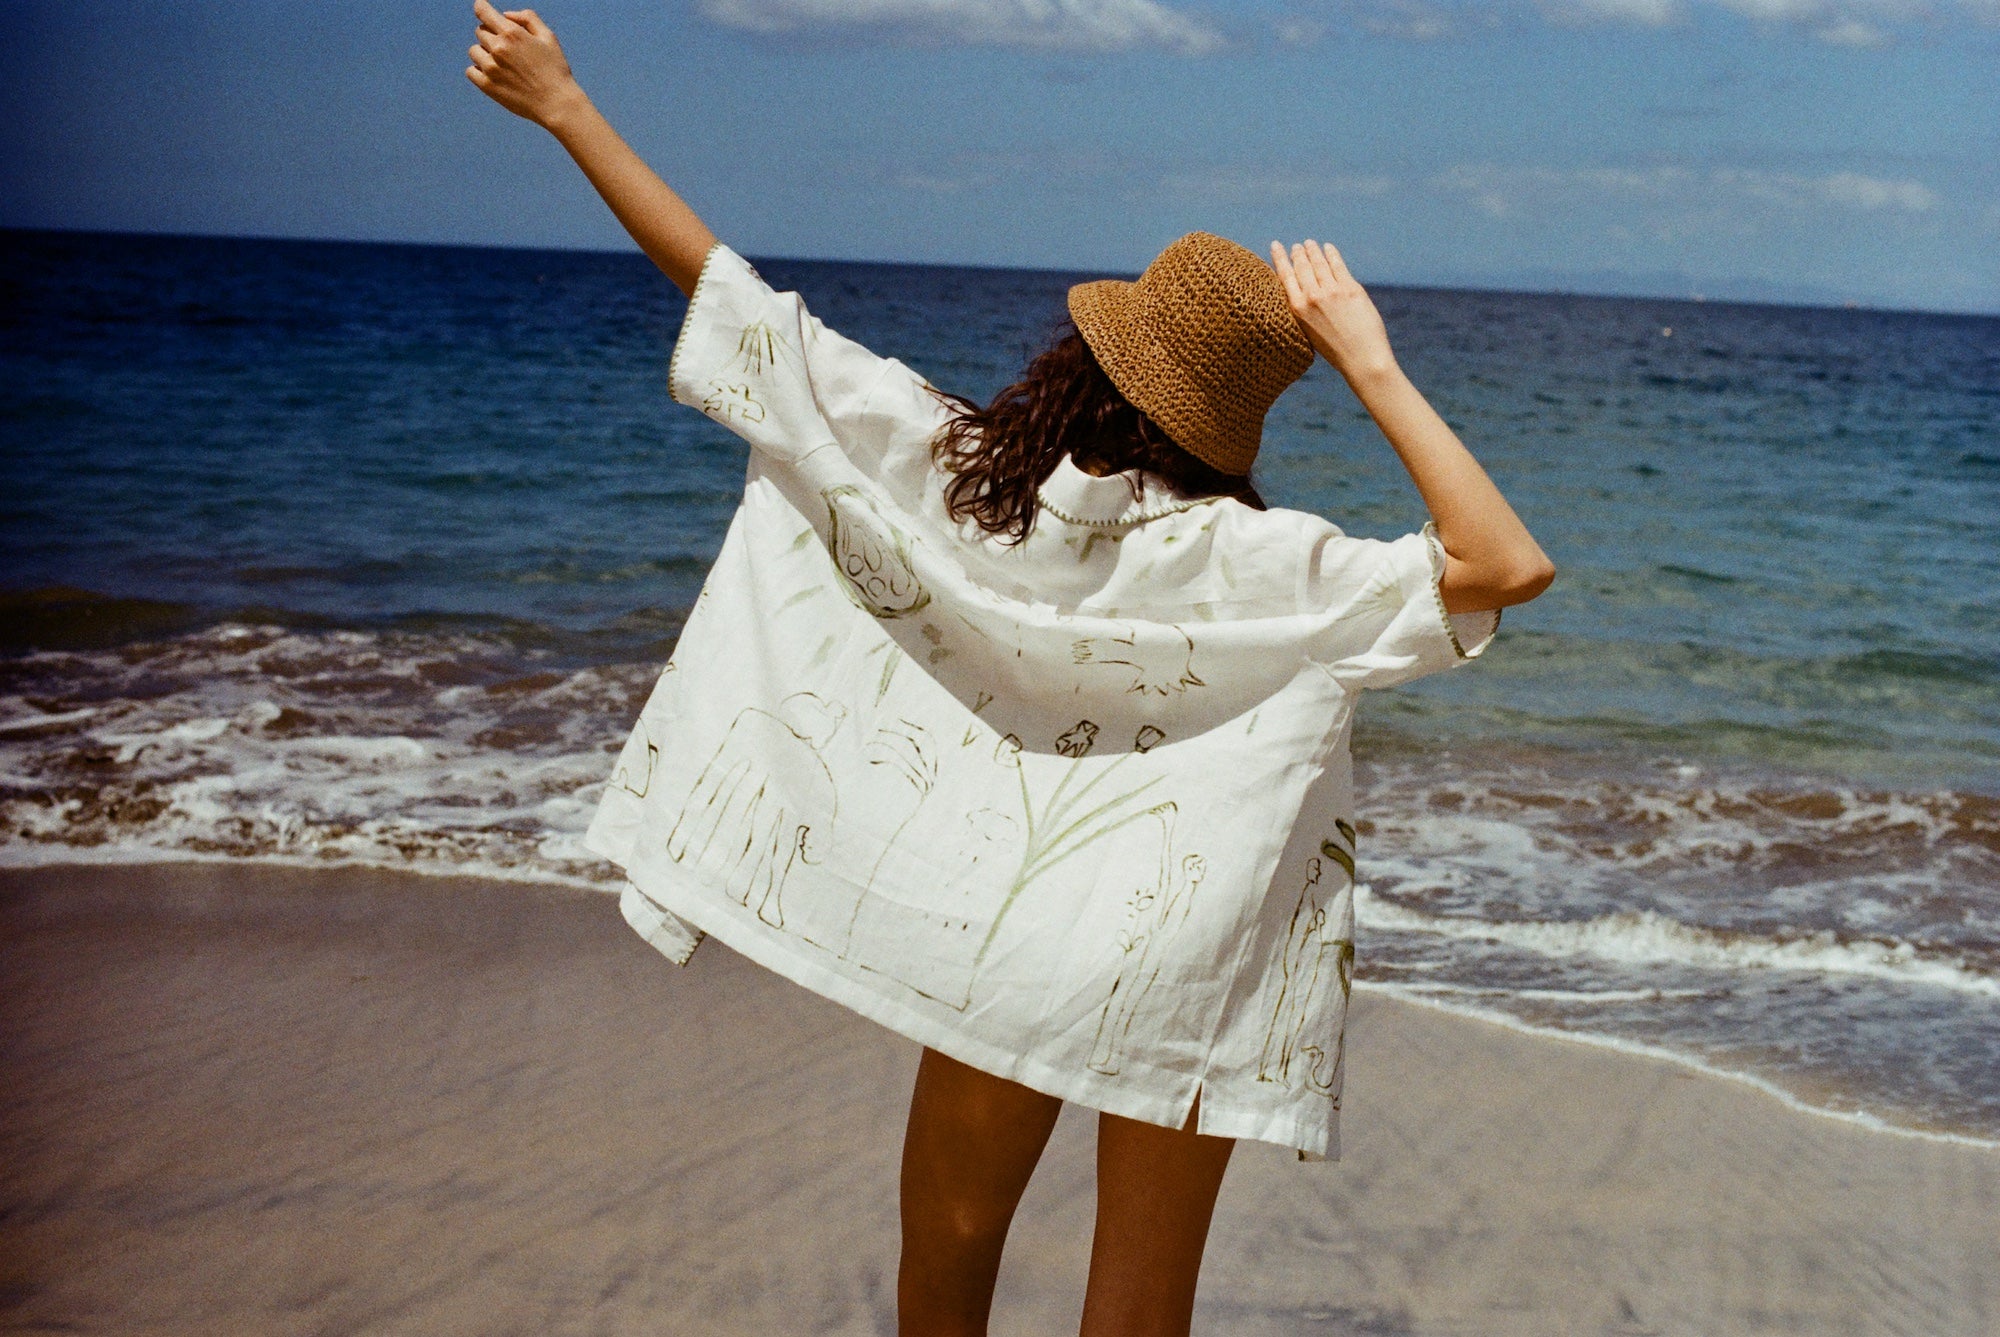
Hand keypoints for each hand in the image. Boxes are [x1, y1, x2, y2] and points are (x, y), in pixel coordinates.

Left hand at [466, 2, 583, 128]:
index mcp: (512, 33)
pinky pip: (471, 71)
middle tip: (509, 48)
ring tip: (503, 64)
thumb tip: (506, 15)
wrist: (556, 104)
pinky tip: (495, 74)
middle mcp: (498, 48)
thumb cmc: (555, 69)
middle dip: (492, 34)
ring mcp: (490, 68)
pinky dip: (479, 70)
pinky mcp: (487, 86)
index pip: (483, 11)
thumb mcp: (548, 37)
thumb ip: (527, 18)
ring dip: (484, 53)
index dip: (481, 7)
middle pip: (480, 31)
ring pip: (474, 51)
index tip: (482, 9)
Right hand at [1269, 239, 1395, 384]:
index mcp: (1297, 310)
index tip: (1276, 245)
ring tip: (1310, 244)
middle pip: (1302, 266)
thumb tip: (1305, 288)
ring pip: (1319, 262)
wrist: (1361, 359)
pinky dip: (1331, 254)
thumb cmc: (1335, 351)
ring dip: (1313, 250)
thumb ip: (1305, 310)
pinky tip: (1328, 248)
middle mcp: (1311, 297)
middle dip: (1298, 253)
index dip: (1280, 258)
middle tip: (1297, 246)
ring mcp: (1332, 291)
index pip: (1285, 276)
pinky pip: (1338, 265)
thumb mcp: (1310, 331)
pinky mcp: (1350, 289)